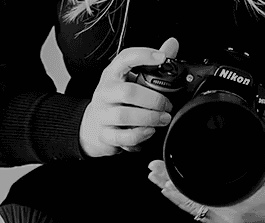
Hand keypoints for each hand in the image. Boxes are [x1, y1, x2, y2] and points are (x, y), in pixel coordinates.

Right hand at [79, 38, 179, 157]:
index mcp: (113, 75)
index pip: (125, 59)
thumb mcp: (130, 79)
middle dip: (154, 100)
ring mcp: (102, 114)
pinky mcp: (104, 134)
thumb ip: (152, 63)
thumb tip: (172, 44)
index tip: (162, 57)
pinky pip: (121, 136)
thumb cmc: (116, 100)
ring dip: (149, 118)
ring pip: (124, 116)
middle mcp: (105, 92)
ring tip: (163, 118)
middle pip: (128, 92)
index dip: (143, 55)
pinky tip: (149, 131)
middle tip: (167, 105)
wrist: (92, 126)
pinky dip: (139, 135)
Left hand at [147, 149, 264, 222]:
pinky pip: (200, 211)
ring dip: (173, 193)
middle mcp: (229, 218)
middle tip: (153, 170)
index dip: (178, 184)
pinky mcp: (227, 220)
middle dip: (168, 185)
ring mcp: (227, 222)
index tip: (164, 170)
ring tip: (157, 179)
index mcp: (239, 206)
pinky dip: (185, 201)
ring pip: (191, 208)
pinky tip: (174, 192)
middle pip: (189, 202)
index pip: (198, 195)